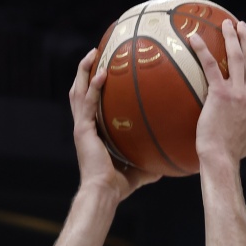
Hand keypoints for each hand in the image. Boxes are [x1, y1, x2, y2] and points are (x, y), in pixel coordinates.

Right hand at [71, 49, 159, 199]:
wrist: (104, 193)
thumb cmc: (118, 185)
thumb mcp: (138, 168)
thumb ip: (149, 161)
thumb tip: (167, 164)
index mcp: (93, 132)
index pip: (90, 103)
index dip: (93, 85)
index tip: (103, 69)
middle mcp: (84, 126)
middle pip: (79, 91)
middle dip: (85, 71)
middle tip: (95, 52)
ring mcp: (82, 127)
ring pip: (78, 91)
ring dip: (84, 71)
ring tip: (94, 53)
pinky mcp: (83, 130)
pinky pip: (88, 102)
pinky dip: (94, 87)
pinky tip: (103, 73)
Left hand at [187, 19, 245, 165]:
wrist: (221, 157)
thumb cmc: (234, 153)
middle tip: (242, 27)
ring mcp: (238, 93)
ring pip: (237, 57)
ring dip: (233, 37)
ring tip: (228, 24)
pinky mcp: (220, 93)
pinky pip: (211, 65)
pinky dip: (203, 49)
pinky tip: (194, 38)